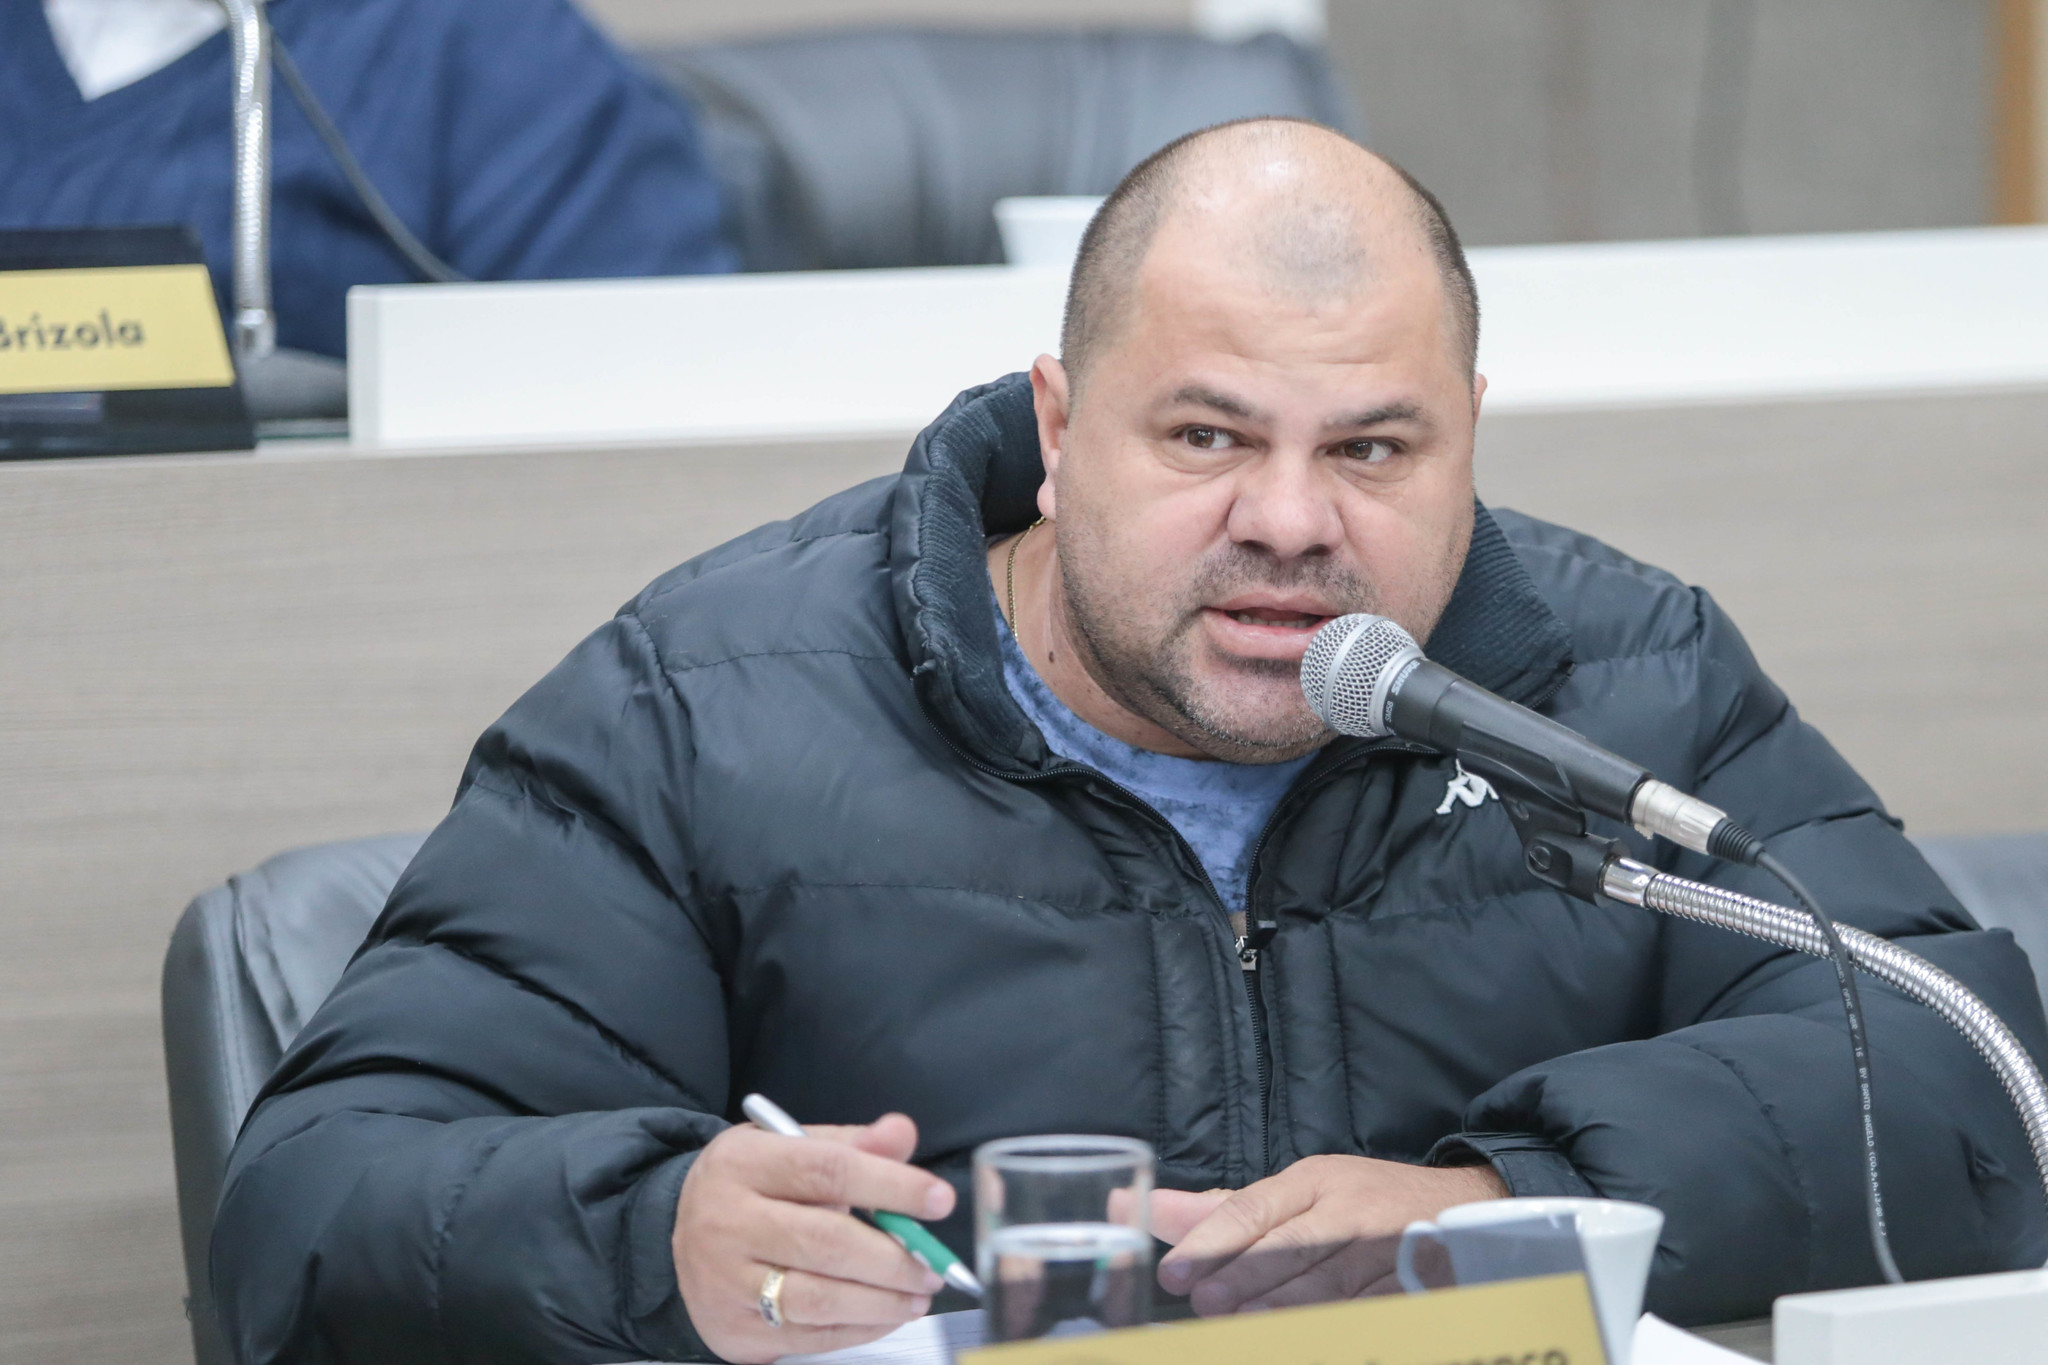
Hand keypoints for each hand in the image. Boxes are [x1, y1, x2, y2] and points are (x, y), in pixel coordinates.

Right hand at [673, 1113, 955, 1362]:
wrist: (675, 1234)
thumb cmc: (752, 1186)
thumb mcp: (790, 1148)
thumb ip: (851, 1144)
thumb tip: (903, 1134)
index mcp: (743, 1163)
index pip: (827, 1171)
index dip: (890, 1186)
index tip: (939, 1199)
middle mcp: (726, 1222)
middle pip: (825, 1242)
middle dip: (893, 1257)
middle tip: (933, 1265)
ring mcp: (725, 1282)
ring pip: (818, 1298)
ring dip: (882, 1301)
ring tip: (918, 1293)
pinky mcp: (733, 1330)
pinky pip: (808, 1336)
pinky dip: (859, 1329)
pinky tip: (887, 1314)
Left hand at [1153, 1156, 1506, 1314]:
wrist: (1465, 1206)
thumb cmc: (1362, 1203)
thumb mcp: (1299, 1193)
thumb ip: (1223, 1211)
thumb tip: (1142, 1209)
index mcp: (1315, 1180)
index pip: (1253, 1208)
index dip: (1213, 1241)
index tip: (1175, 1272)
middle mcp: (1350, 1208)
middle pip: (1289, 1246)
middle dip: (1244, 1276)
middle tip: (1206, 1302)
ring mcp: (1388, 1248)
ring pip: (1329, 1282)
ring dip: (1283, 1306)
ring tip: (1243, 1323)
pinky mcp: (1418, 1285)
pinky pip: (1370, 1311)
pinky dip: (1336, 1325)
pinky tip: (1306, 1336)